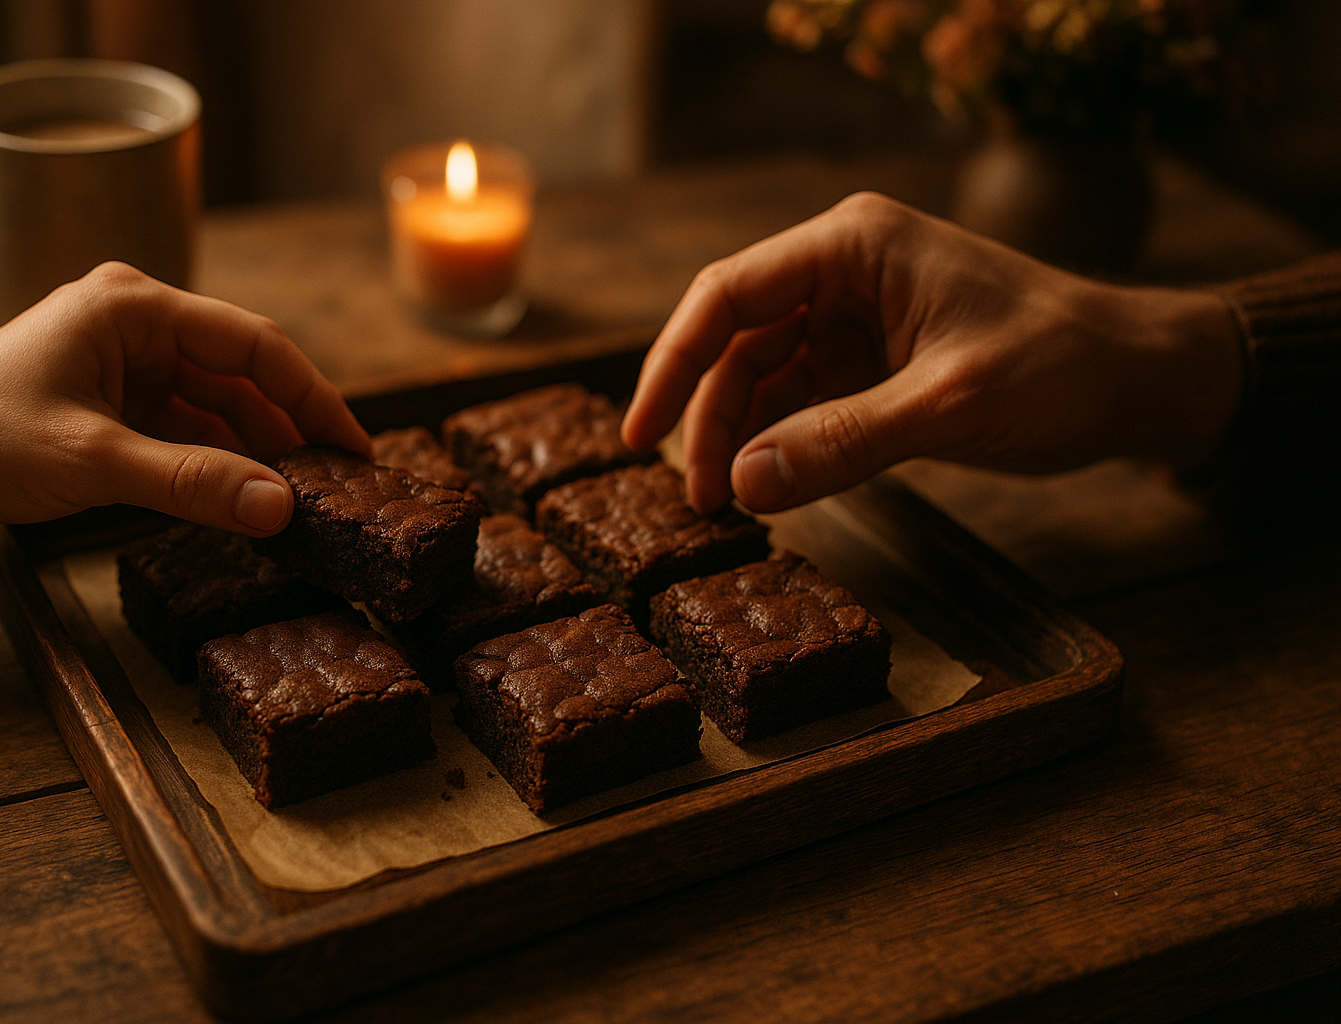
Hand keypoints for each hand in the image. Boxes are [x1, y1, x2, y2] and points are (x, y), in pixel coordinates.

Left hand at [0, 262, 370, 537]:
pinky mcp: (113, 401)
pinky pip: (186, 428)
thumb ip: (195, 483)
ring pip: (217, 406)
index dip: (312, 397)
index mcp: (133, 306)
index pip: (253, 343)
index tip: (353, 448)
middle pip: (241, 375)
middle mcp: (136, 323)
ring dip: (254, 450)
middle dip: (287, 429)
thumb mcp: (96, 462)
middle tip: (336, 485)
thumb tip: (282, 508)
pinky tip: (245, 496)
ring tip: (298, 499)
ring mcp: (124, 363)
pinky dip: (216, 461)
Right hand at [621, 192, 1244, 513]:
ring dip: (741, 438)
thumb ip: (841, 442)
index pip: (728, 295)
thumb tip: (743, 485)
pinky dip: (781, 444)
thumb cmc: (1061, 365)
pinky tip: (769, 488)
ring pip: (762, 377)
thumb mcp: (947, 406)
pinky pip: (802, 402)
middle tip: (700, 498)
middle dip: (710, 418)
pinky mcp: (872, 362)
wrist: (1139, 382)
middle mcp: (843, 272)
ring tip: (729, 505)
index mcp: (854, 246)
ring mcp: (856, 317)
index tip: (639, 435)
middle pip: (736, 342)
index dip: (672, 363)